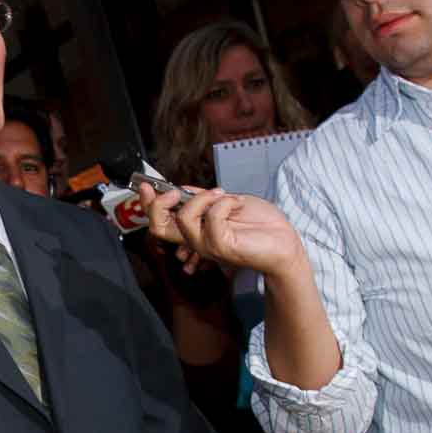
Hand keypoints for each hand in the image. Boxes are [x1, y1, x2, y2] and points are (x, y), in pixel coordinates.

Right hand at [141, 182, 308, 279]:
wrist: (284, 242)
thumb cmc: (260, 225)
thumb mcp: (226, 202)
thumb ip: (203, 198)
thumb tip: (182, 188)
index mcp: (195, 230)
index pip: (159, 222)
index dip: (147, 204)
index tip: (147, 186)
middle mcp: (196, 240)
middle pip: (158, 227)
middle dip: (159, 204)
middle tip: (176, 192)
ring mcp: (207, 245)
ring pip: (184, 217)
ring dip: (204, 197)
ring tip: (224, 196)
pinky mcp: (221, 247)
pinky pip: (212, 218)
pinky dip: (224, 203)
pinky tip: (237, 204)